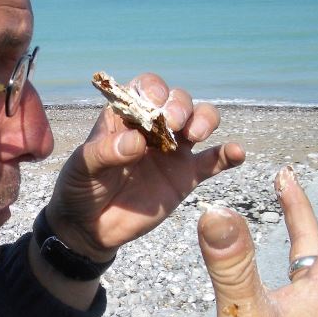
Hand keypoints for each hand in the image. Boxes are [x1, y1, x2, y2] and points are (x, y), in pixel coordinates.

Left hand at [46, 73, 244, 260]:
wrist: (89, 228)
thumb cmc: (79, 188)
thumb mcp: (82, 168)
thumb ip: (105, 153)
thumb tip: (137, 143)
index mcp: (125, 116)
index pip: (146, 88)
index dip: (154, 90)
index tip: (154, 106)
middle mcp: (153, 127)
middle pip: (178, 101)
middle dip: (180, 105)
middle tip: (175, 123)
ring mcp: (172, 151)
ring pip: (200, 121)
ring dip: (205, 119)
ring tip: (196, 134)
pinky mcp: (186, 177)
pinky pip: (213, 161)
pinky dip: (228, 154)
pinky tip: (237, 153)